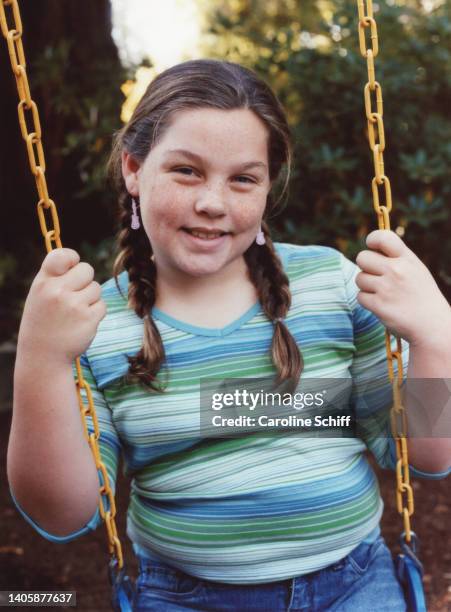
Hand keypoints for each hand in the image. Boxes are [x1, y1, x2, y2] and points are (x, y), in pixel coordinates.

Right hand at [17, 248, 106, 363]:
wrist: (43, 356)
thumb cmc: (43, 322)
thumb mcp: (40, 296)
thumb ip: (55, 278)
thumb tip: (76, 260)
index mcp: (43, 283)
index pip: (61, 255)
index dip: (72, 258)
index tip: (72, 266)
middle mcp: (57, 292)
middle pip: (87, 269)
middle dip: (85, 281)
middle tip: (74, 295)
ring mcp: (74, 305)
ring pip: (96, 288)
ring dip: (91, 299)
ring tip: (75, 312)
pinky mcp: (89, 319)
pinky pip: (102, 305)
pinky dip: (96, 313)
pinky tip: (81, 322)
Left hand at [355, 229, 450, 347]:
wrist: (431, 325)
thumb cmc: (421, 296)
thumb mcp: (416, 270)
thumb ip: (396, 258)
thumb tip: (371, 249)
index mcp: (407, 259)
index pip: (383, 237)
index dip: (372, 240)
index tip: (372, 248)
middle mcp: (396, 270)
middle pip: (362, 257)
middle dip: (365, 267)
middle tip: (376, 276)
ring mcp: (386, 288)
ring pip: (359, 278)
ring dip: (366, 286)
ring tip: (383, 293)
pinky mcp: (379, 305)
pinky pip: (360, 296)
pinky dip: (367, 301)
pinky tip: (381, 304)